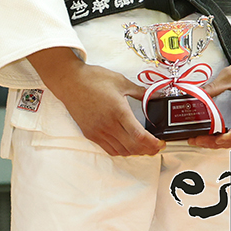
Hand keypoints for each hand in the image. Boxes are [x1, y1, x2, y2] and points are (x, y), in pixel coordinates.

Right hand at [29, 46, 162, 156]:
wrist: (69, 81)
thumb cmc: (92, 79)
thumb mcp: (120, 81)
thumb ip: (140, 91)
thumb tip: (155, 95)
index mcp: (118, 111)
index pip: (140, 137)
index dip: (154, 144)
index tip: (161, 143)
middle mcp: (108, 124)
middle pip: (133, 148)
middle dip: (148, 150)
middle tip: (156, 146)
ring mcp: (98, 131)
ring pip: (122, 151)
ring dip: (135, 151)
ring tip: (142, 146)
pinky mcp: (90, 133)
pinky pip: (109, 149)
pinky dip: (121, 150)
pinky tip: (125, 145)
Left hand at [189, 45, 230, 148]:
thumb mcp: (228, 76)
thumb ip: (212, 87)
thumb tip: (195, 95)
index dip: (228, 136)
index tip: (214, 139)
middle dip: (216, 143)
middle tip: (196, 140)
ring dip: (220, 142)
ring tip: (201, 139)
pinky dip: (226, 137)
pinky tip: (213, 134)